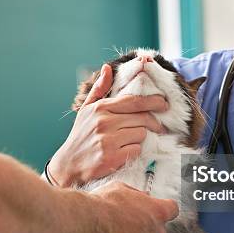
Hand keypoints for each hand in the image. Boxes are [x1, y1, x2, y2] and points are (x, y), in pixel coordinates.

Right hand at [49, 64, 168, 186]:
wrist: (69, 164)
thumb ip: (99, 89)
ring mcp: (108, 140)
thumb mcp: (86, 110)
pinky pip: (136, 150)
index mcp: (100, 108)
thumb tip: (107, 68)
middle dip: (152, 122)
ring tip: (129, 141)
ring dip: (140, 138)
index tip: (164, 103)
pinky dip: (134, 151)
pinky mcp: (112, 158)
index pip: (134, 101)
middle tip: (159, 126)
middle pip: (142, 118)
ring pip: (141, 134)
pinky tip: (124, 152)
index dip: (153, 101)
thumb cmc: (81, 136)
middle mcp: (104, 122)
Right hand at [82, 181, 178, 232]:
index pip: (172, 209)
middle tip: (127, 221)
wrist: (86, 224)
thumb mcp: (122, 188)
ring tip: (114, 232)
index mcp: (157, 212)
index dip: (164, 209)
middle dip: (145, 227)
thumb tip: (141, 198)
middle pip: (158, 231)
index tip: (157, 209)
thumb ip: (137, 195)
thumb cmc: (103, 205)